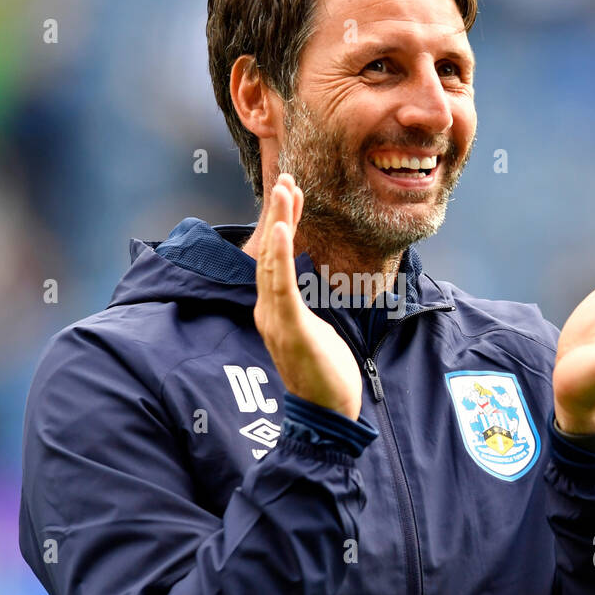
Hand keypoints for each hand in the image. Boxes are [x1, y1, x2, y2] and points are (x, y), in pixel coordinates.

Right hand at [253, 173, 363, 420]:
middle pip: (269, 253)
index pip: (274, 258)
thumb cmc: (323, 376)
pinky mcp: (290, 329)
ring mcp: (276, 320)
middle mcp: (268, 311)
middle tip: (285, 178)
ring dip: (279, 223)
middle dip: (278, 214)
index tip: (291, 193)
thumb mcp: (315, 331)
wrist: (326, 415)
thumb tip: (306, 291)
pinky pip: (282, 287)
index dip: (281, 223)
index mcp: (275, 310)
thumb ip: (304, 308)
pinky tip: (283, 230)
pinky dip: (281, 256)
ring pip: (272, 262)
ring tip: (284, 190)